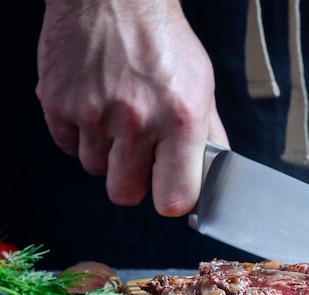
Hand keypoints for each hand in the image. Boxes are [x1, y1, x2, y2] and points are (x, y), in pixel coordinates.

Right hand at [36, 0, 228, 215]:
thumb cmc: (163, 40)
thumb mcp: (201, 86)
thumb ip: (208, 136)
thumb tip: (212, 173)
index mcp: (180, 118)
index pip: (174, 198)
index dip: (173, 202)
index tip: (172, 193)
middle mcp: (136, 119)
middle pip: (124, 194)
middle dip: (133, 182)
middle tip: (140, 156)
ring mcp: (92, 112)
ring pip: (94, 169)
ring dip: (106, 154)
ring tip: (117, 117)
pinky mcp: (57, 102)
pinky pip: (67, 146)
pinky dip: (80, 135)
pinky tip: (95, 106)